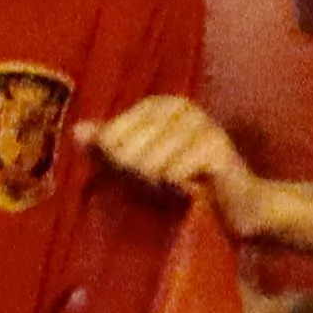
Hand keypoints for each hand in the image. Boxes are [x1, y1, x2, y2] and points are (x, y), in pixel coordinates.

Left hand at [95, 92, 267, 230]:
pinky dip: (180, 190)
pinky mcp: (217, 146)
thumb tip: (77, 131)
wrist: (236, 207)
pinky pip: (174, 174)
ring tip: (180, 187)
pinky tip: (196, 190)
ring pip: (150, 164)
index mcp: (158, 105)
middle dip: (140, 178)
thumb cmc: (183, 185)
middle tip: (165, 184)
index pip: (111, 137)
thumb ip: (107, 148)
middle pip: (129, 150)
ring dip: (161, 187)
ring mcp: (201, 122)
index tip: (142, 175)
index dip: (118, 166)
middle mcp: (180, 106)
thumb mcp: (139, 166)